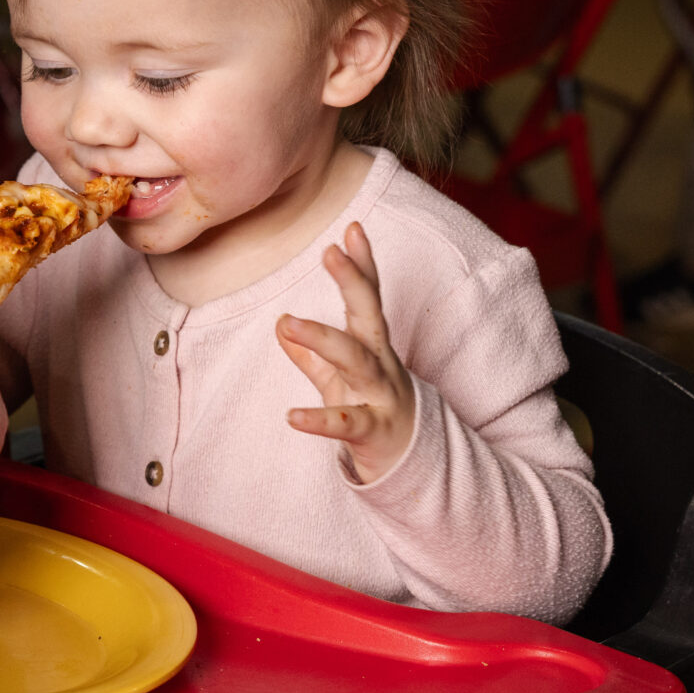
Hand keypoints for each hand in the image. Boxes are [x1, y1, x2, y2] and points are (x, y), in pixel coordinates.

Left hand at [275, 223, 418, 482]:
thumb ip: (312, 356)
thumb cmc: (374, 413)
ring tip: (289, 322)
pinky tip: (292, 417)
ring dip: (323, 340)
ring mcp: (381, 396)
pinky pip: (345, 423)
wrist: (414, 464)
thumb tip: (279, 324)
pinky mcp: (374, 431)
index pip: (368, 299)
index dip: (361, 265)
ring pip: (356, 362)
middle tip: (331, 252)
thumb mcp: (340, 381)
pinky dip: (318, 420)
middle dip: (353, 284)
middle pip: (369, 317)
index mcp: (373, 348)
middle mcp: (381, 364)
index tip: (351, 228)